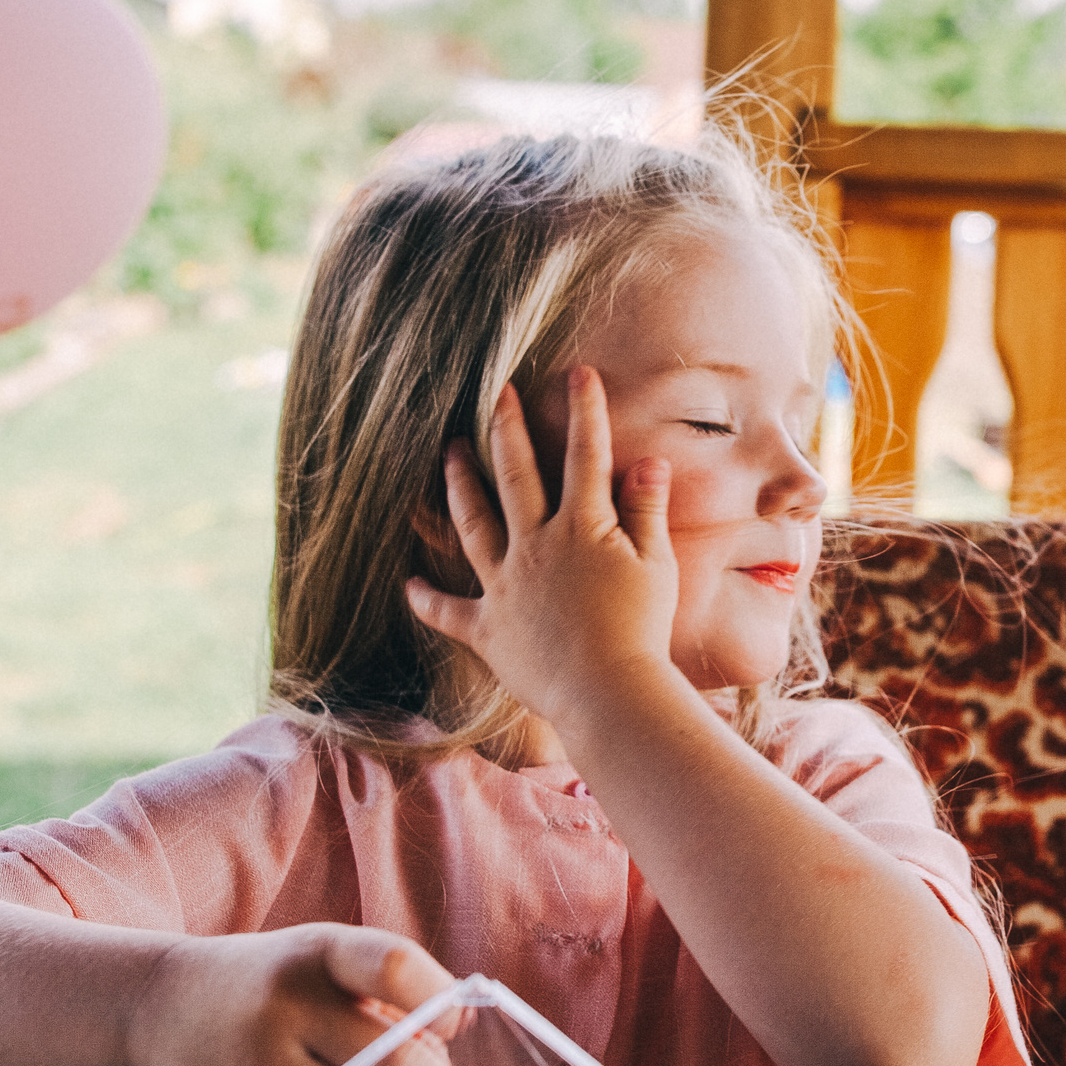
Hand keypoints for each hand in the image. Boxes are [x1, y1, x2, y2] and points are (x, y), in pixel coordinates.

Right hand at [128, 923, 474, 1065]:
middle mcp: (285, 1006)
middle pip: (390, 1061)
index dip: (439, 1000)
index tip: (453, 1027)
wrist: (164, 1010)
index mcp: (319, 952)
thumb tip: (455, 1040)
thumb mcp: (324, 964)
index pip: (394, 966)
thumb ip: (390, 998)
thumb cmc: (274, 986)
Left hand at [405, 368, 678, 726]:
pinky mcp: (489, 629)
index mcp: (581, 527)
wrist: (607, 692)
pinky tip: (408, 585)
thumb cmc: (641, 630)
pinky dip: (427, 599)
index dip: (584, 411)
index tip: (579, 373)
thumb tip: (648, 461)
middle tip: (496, 394)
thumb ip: (646, 511)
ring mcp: (506, 586)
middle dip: (505, 429)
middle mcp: (535, 546)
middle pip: (514, 475)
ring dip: (458, 487)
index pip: (585, 455)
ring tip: (448, 455)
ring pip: (473, 524)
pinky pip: (449, 612)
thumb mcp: (657, 565)